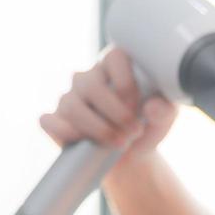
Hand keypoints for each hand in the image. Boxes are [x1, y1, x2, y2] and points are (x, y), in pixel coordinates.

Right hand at [39, 46, 178, 166]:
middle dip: (115, 113)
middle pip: (90, 85)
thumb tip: (152, 107)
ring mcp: (69, 98)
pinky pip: (49, 121)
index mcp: (116, 67)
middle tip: (134, 131)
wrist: (132, 156)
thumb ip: (164, 110)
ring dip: (97, 128)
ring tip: (119, 143)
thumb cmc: (147, 127)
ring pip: (71, 105)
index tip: (139, 107)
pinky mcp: (55, 119)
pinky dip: (67, 134)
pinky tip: (86, 143)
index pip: (114, 58)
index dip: (126, 83)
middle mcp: (89, 78)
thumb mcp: (164, 119)